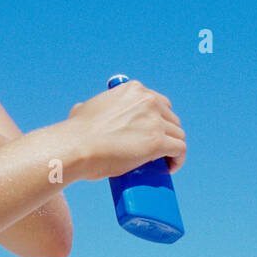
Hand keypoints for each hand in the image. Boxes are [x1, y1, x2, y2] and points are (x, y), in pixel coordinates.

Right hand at [58, 79, 185, 181]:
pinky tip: (171, 167)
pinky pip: (180, 149)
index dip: (159, 120)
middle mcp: (147, 100)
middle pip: (171, 118)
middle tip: (155, 150)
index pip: (159, 103)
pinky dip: (178, 159)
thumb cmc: (76, 133)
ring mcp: (154, 121)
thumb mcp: (83, 108)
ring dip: (173, 148)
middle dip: (166, 134)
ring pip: (178, 135)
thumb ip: (88, 107)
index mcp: (133, 89)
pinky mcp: (158, 141)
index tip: (152, 133)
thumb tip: (83, 111)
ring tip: (162, 161)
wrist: (76, 147)